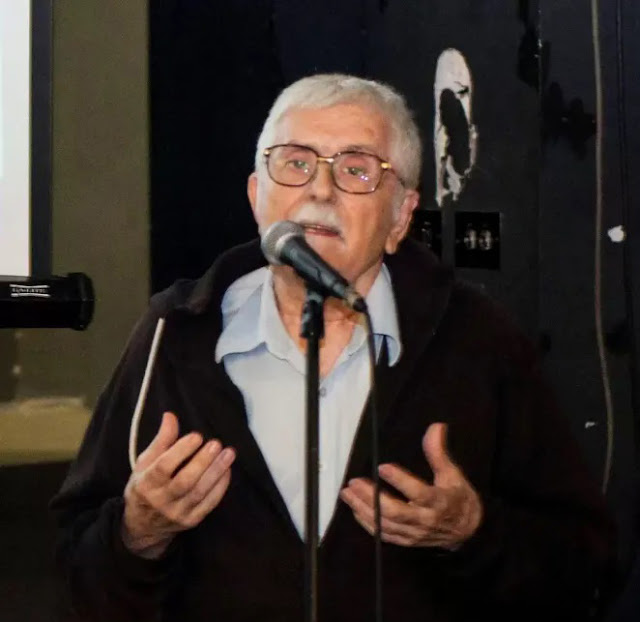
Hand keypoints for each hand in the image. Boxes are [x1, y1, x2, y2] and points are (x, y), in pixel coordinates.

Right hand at [121, 411, 235, 558]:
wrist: (142, 526)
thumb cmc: (145, 487)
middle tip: (216, 443)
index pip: (163, 467)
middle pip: (184, 482)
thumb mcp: (145, 463)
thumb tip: (170, 416)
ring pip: (199, 493)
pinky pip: (209, 504)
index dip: (180, 451)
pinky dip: (220, 487)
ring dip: (216, 472)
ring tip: (228, 453)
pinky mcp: (191, 521)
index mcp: (146, 484)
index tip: (196, 436)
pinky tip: (227, 470)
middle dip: (202, 462)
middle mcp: (161, 501)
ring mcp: (177, 513)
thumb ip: (161, 440)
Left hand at [340, 423, 481, 549]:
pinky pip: (385, 535)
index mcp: (439, 502)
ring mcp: (415, 533)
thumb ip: (439, 452)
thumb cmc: (458, 497)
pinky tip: (355, 509)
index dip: (400, 481)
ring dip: (364, 509)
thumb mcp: (452, 473)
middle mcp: (425, 520)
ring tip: (347, 493)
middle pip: (396, 512)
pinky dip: (368, 524)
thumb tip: (436, 426)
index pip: (418, 493)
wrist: (467, 531)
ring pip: (386, 524)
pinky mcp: (407, 541)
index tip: (382, 467)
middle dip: (372, 498)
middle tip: (354, 482)